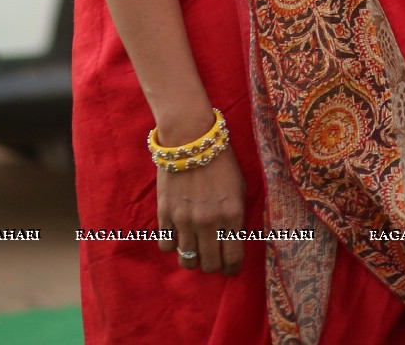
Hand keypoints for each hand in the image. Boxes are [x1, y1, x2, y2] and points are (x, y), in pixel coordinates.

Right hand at [157, 145, 245, 274]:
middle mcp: (209, 222)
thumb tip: (233, 241)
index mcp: (232, 214)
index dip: (232, 268)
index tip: (230, 267)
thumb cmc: (220, 159)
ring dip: (192, 258)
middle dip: (213, 265)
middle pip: (209, 265)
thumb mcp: (239, 187)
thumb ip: (236, 216)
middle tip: (213, 258)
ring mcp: (184, 220)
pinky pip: (166, 246)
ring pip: (187, 260)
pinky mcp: (165, 215)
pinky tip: (178, 236)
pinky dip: (173, 245)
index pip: (233, 259)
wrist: (190, 137)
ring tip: (196, 249)